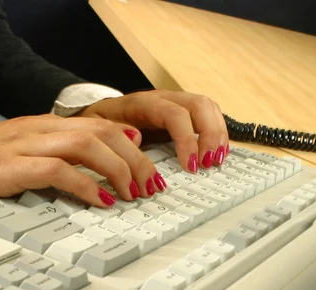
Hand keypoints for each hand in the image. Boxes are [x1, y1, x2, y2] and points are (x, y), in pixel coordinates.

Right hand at [0, 115, 164, 207]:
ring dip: (118, 170)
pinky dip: (85, 185)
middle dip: (135, 160)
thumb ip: (58, 156)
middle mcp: (41, 129)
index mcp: (47, 126)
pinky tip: (101, 201)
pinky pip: (57, 170)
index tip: (149, 170)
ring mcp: (26, 145)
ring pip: (87, 145)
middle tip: (150, 186)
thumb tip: (94, 172)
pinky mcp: (11, 166)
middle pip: (103, 133)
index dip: (132, 147)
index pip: (102, 125)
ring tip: (133, 194)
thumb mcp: (26, 153)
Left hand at [76, 89, 228, 172]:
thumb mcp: (98, 129)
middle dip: (210, 135)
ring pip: (208, 107)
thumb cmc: (100, 124)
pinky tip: (217, 152)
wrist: (100, 114)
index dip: (187, 140)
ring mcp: (176, 102)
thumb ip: (115, 133)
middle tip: (209, 163)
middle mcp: (164, 98)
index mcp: (143, 103)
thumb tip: (136, 139)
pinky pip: (207, 115)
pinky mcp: (183, 112)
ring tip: (217, 160)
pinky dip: (217, 133)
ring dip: (217, 133)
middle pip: (199, 105)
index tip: (191, 165)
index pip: (175, 115)